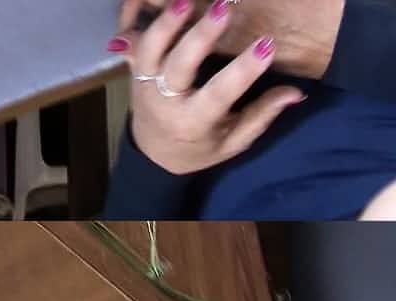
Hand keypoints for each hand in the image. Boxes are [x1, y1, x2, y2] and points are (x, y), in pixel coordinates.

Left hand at [109, 0, 304, 174]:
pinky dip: (150, 23)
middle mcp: (165, 104)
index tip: (267, 45)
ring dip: (167, 23)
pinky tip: (171, 4)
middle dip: (200, 36)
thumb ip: (261, 116)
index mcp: (192, 122)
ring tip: (186, 0)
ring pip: (150, 51)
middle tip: (224, 7)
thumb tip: (295, 93)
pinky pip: (137, 44)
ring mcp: (145, 86)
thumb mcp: (232, 142)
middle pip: (179, 66)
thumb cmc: (201, 147)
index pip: (218, 94)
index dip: (243, 70)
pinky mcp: (135, 72)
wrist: (154, 154)